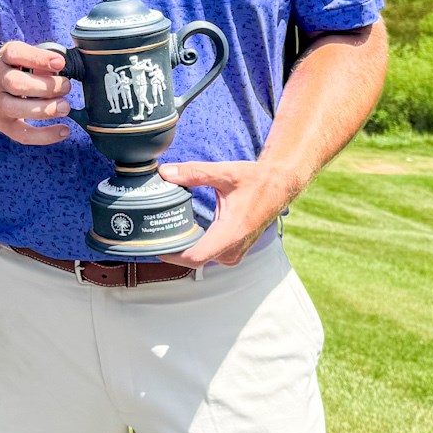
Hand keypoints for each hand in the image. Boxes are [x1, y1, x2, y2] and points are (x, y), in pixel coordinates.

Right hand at [0, 40, 73, 145]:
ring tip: (64, 107)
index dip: (39, 58)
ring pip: (16, 108)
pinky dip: (45, 135)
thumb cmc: (10, 71)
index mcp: (4, 59)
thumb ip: (40, 59)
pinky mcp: (3, 125)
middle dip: (45, 86)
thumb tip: (62, 68)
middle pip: (16, 83)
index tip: (60, 62)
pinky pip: (22, 134)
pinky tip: (64, 130)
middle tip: (66, 86)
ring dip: (44, 109)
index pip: (16, 54)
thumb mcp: (20, 57)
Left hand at [157, 159, 303, 268]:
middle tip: (152, 234)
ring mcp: (234, 252)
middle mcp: (233, 248)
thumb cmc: (256, 180)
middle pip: (194, 260)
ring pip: (201, 259)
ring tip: (164, 233)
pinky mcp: (234, 251)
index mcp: (231, 233)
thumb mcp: (224, 173)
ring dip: (183, 249)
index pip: (195, 257)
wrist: (280, 186)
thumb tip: (166, 172)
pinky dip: (194, 247)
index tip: (155, 244)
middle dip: (173, 250)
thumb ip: (194, 172)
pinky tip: (182, 233)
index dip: (172, 255)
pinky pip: (208, 255)